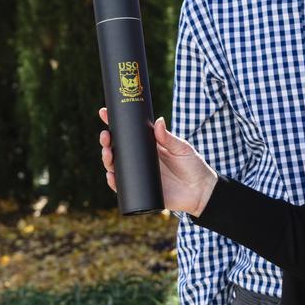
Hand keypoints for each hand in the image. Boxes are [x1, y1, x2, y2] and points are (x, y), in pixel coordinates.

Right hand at [99, 107, 217, 213]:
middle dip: (106, 141)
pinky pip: (122, 187)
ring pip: (116, 167)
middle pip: (117, 150)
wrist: (201, 191)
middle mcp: (140, 160)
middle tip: (105, 135)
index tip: (104, 112)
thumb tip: (158, 121)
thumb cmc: (193, 166)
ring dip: (107, 159)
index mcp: (148, 146)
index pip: (127, 134)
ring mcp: (138, 175)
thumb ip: (169, 138)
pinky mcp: (140, 190)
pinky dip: (114, 182)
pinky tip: (110, 175)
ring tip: (108, 153)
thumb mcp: (182, 149)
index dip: (114, 124)